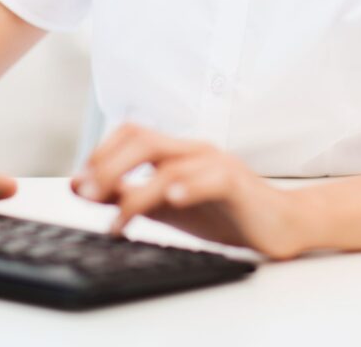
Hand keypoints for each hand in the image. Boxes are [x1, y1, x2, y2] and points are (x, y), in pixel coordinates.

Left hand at [70, 123, 305, 259]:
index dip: (102, 153)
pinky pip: (210, 177)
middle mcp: (193, 150)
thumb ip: (126, 197)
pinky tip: (172, 199)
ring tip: (118, 220)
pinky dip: (188, 186)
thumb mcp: (166, 208)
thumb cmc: (224, 213)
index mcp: (176, 152)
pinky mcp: (237, 183)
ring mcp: (216, 163)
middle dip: (110, 165)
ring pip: (170, 164)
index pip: (132, 134)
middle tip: (88, 194)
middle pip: (144, 140)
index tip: (81, 182)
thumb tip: (81, 187)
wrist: (279, 226)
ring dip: (138, 191)